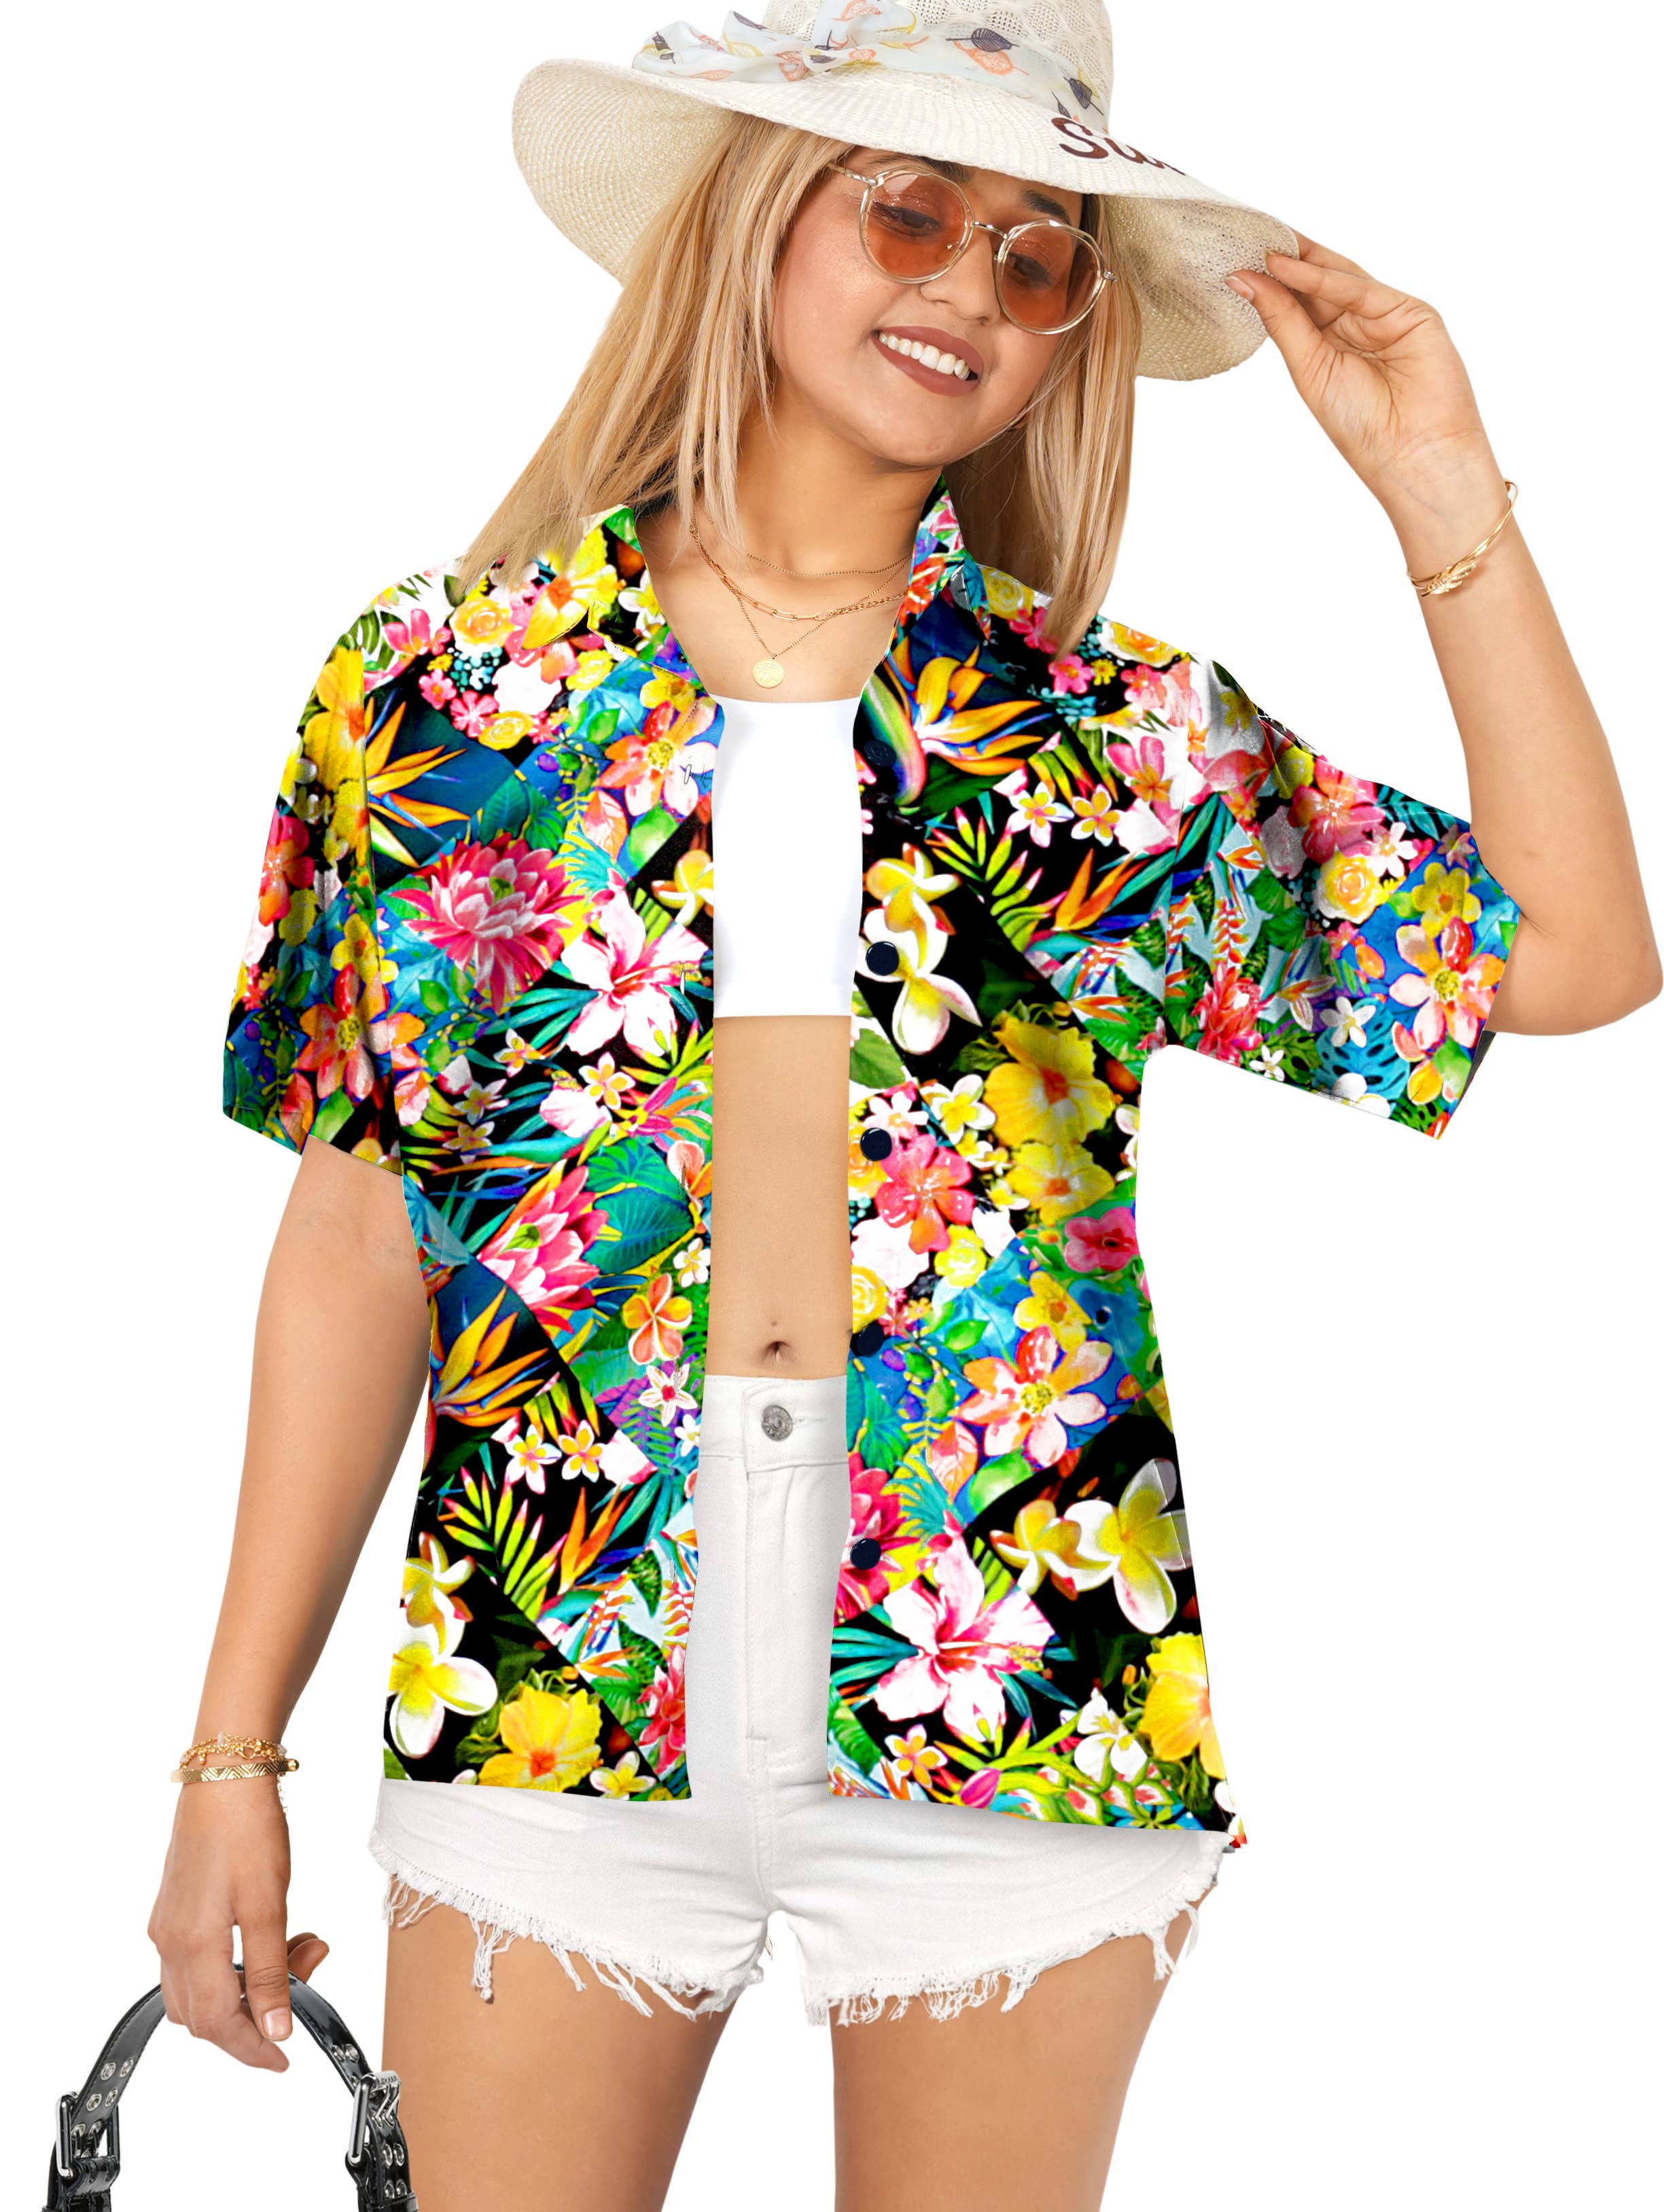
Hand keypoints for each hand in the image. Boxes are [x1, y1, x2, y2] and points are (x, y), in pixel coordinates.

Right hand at [148, 1781, 329, 2071]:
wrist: (224, 1773)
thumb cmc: (245, 1829)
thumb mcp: (268, 1904)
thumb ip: (268, 1972)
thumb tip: (274, 2028)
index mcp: (191, 1947)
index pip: (219, 2025)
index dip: (253, 2049)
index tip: (283, 2059)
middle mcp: (171, 1942)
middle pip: (206, 2014)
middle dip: (257, 2011)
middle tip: (307, 1972)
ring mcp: (170, 1924)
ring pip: (202, 1986)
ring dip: (249, 1984)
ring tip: (299, 1946)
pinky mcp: (178, 1906)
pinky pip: (201, 1958)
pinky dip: (236, 1961)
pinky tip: (271, 1934)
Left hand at [1228, 234, 1509, 565]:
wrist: (1413, 455)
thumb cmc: (1362, 427)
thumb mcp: (1308, 370)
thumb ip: (1282, 321)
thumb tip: (1245, 281)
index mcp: (1331, 345)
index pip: (1296, 301)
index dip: (1267, 280)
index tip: (1231, 256)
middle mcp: (1357, 325)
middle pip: (1316, 281)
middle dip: (1281, 259)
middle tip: (1241, 233)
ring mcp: (1386, 315)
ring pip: (1337, 277)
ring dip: (1297, 259)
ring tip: (1256, 242)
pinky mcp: (1410, 311)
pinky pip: (1359, 288)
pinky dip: (1322, 276)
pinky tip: (1287, 266)